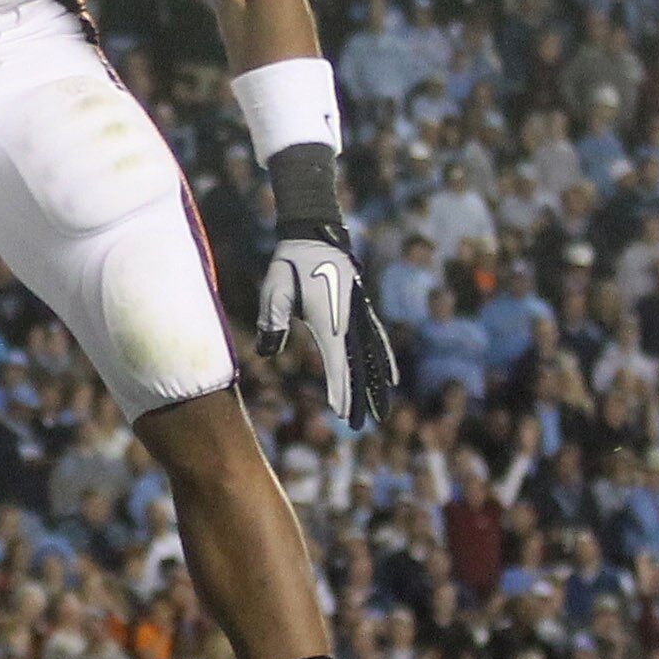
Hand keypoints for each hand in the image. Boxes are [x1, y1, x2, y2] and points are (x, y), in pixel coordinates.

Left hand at [256, 222, 396, 427]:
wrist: (314, 233)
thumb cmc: (290, 263)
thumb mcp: (275, 290)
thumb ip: (272, 319)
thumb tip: (268, 351)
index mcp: (329, 319)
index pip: (337, 362)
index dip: (340, 388)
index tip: (340, 412)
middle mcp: (349, 320)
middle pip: (358, 365)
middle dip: (358, 396)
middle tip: (358, 425)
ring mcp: (358, 315)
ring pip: (372, 356)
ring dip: (376, 384)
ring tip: (382, 410)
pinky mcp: (360, 309)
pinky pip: (376, 339)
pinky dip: (384, 359)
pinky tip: (390, 376)